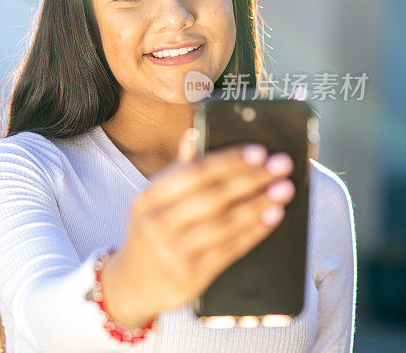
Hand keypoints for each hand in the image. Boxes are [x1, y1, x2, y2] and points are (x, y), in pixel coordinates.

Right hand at [99, 128, 294, 326]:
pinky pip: (230, 250)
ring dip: (259, 204)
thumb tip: (193, 134)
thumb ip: (177, 169)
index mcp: (147, 198)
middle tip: (281, 165)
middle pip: (213, 196)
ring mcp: (173, 252)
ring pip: (225, 224)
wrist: (134, 284)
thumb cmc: (149, 233)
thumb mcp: (153, 201)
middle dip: (252, 178)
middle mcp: (157, 224)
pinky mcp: (191, 276)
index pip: (194, 173)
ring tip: (284, 189)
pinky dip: (254, 231)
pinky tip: (272, 217)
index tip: (259, 151)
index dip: (229, 161)